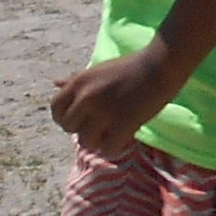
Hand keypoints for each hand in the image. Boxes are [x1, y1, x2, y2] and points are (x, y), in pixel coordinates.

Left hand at [51, 43, 182, 151]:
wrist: (160, 65)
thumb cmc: (130, 66)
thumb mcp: (97, 70)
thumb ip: (75, 80)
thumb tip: (55, 82)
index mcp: (79, 82)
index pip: (55, 109)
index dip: (65, 118)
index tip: (79, 120)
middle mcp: (86, 97)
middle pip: (69, 128)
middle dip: (82, 130)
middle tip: (98, 127)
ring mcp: (104, 111)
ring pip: (86, 142)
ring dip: (98, 141)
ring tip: (111, 133)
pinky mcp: (123, 124)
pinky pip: (108, 149)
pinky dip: (114, 148)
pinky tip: (123, 138)